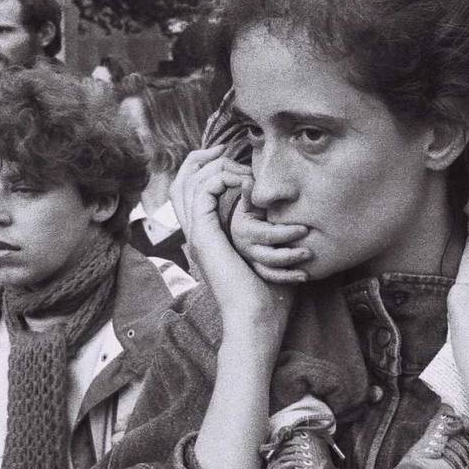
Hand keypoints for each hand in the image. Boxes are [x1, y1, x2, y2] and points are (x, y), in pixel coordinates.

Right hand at [172, 146, 293, 336]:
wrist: (257, 320)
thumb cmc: (269, 296)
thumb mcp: (271, 254)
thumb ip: (270, 231)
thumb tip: (288, 211)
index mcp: (209, 238)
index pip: (191, 193)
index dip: (204, 169)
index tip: (231, 157)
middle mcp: (197, 234)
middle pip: (180, 182)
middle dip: (201, 158)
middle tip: (226, 149)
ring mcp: (196, 235)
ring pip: (188, 182)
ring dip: (217, 167)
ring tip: (242, 167)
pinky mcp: (203, 236)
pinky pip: (201, 192)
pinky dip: (222, 179)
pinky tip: (246, 182)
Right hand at [229, 199, 312, 285]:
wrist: (243, 226)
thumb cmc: (252, 210)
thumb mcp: (250, 203)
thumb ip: (251, 195)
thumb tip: (248, 181)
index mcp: (246, 230)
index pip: (268, 235)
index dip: (286, 233)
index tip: (305, 229)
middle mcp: (247, 248)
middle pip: (269, 256)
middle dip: (289, 255)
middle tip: (309, 252)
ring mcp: (253, 260)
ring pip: (269, 270)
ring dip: (288, 272)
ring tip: (306, 273)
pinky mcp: (259, 269)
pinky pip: (272, 277)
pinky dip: (287, 278)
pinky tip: (304, 277)